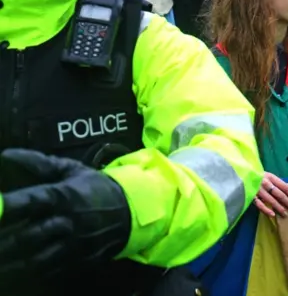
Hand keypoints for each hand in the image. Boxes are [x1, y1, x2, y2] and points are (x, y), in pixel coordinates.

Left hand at [0, 149, 130, 294]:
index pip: (31, 201)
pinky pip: (49, 273)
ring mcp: (74, 245)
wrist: (133, 212)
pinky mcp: (79, 262)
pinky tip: (15, 272)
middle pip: (27, 237)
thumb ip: (39, 163)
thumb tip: (6, 154)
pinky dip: (29, 275)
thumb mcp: (72, 170)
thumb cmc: (96, 189)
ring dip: (11, 264)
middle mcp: (68, 221)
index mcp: (64, 196)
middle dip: (3, 243)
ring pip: (35, 261)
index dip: (8, 205)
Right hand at [253, 172, 287, 217]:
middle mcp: (265, 183)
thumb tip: (287, 191)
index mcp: (270, 177)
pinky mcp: (251, 196)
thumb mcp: (267, 176)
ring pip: (271, 200)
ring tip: (285, 214)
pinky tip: (273, 215)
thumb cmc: (256, 176)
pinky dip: (267, 210)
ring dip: (279, 208)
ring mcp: (258, 190)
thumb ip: (275, 182)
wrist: (241, 175)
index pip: (284, 186)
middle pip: (279, 194)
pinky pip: (260, 204)